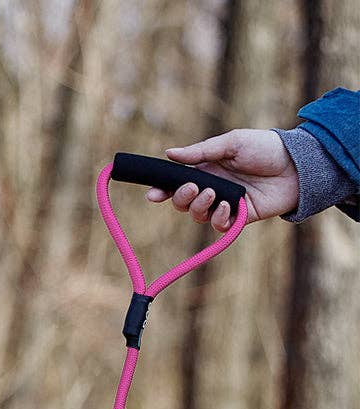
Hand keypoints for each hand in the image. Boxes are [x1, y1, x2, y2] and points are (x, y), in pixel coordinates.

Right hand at [146, 129, 299, 231]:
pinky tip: (227, 206)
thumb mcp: (231, 142)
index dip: (162, 190)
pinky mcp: (238, 217)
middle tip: (193, 188)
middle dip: (181, 198)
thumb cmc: (265, 148)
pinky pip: (218, 225)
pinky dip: (218, 218)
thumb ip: (200, 151)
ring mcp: (224, 204)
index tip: (153, 195)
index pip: (177, 184)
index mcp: (207, 169)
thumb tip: (169, 153)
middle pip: (183, 203)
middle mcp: (212, 188)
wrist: (296, 165)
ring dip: (200, 207)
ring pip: (197, 215)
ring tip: (214, 194)